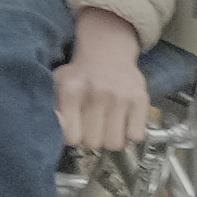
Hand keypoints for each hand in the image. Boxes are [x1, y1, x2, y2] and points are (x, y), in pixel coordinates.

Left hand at [58, 10, 155, 152]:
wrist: (107, 53)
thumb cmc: (80, 75)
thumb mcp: (58, 85)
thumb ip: (55, 110)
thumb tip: (57, 135)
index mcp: (70, 90)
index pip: (71, 136)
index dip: (74, 137)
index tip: (75, 131)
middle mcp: (96, 93)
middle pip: (93, 142)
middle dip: (91, 137)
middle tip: (92, 125)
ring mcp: (120, 97)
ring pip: (114, 142)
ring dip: (110, 138)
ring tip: (107, 124)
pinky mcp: (140, 100)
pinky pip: (136, 135)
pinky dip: (130, 134)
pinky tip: (123, 122)